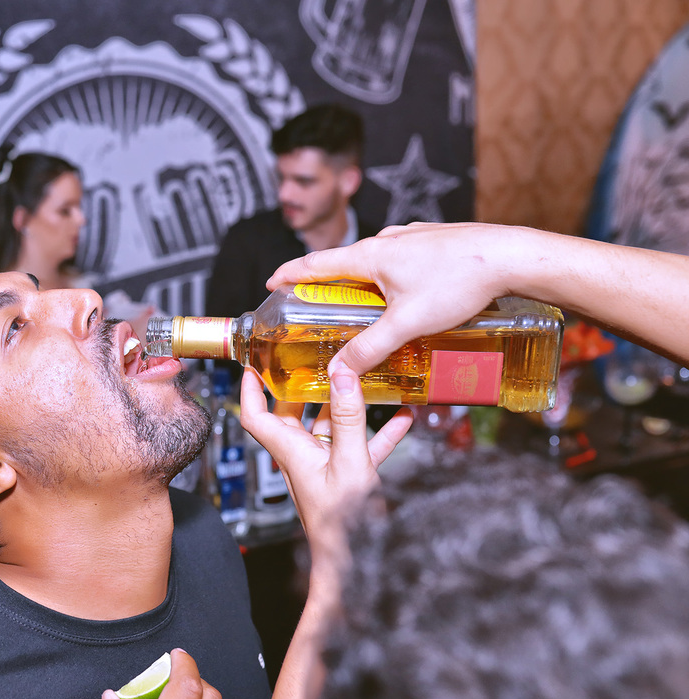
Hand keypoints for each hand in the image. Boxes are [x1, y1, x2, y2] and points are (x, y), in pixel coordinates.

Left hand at [238, 365, 410, 571]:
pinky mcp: (349, 474)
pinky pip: (362, 444)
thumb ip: (349, 419)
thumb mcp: (349, 463)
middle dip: (303, 385)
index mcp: (291, 452)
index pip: (256, 416)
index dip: (250, 389)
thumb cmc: (343, 524)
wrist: (356, 562)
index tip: (254, 363)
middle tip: (316, 358)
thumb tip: (343, 376)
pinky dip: (380, 431)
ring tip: (365, 377)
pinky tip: (404, 416)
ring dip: (348, 404)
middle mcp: (303, 455)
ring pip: (331, 425)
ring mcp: (326, 464)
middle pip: (293, 413)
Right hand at [265, 222, 529, 375]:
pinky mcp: (436, 242)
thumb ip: (370, 348)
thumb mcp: (408, 323)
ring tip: (367, 308)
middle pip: (345, 262)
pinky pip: (403, 260)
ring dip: (365, 282)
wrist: (513, 256)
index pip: (316, 263)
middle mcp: (389, 240)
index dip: (290, 274)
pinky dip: (393, 277)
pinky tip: (410, 296)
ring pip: (378, 262)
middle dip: (328, 284)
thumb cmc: (460, 282)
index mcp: (371, 254)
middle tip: (318, 305)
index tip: (272, 282)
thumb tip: (339, 371)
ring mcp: (414, 238)